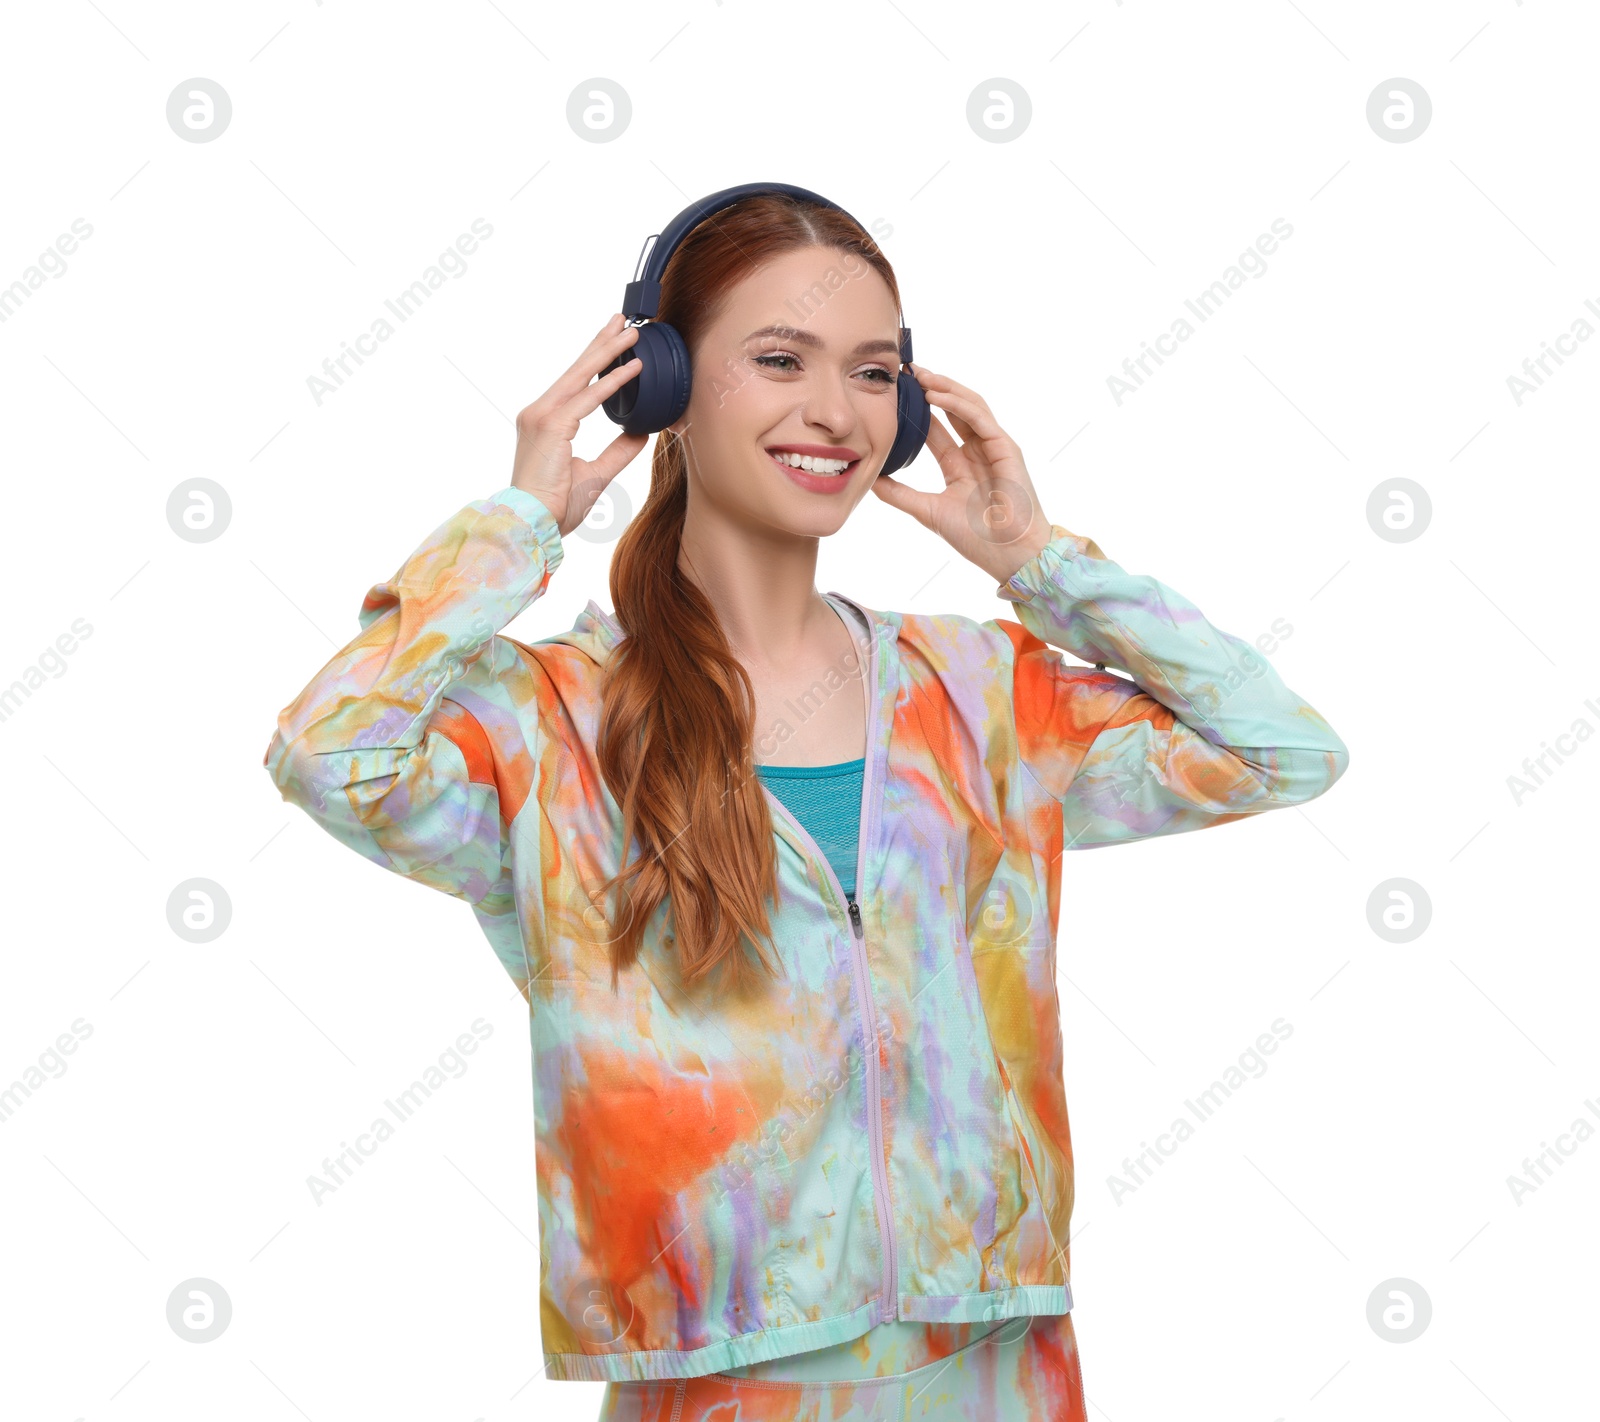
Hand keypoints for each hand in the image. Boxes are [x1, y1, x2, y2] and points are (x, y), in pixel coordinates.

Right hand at [511, 313, 649, 536]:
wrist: (532, 524)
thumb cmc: (556, 505)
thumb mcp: (596, 474)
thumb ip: (618, 451)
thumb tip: (641, 432)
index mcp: (546, 421)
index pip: (574, 382)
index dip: (594, 359)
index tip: (612, 340)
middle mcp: (540, 412)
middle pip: (576, 369)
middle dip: (601, 342)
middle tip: (623, 320)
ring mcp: (542, 416)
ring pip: (581, 376)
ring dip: (609, 353)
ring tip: (632, 334)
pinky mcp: (551, 427)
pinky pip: (587, 400)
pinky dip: (611, 384)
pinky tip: (632, 370)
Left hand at [870, 365, 1059, 585]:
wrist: (1008, 554)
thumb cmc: (976, 537)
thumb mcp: (927, 511)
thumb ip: (899, 494)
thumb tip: (871, 479)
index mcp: (960, 465)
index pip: (937, 428)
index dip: (918, 410)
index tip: (896, 393)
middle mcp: (977, 451)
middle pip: (954, 409)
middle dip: (931, 388)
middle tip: (906, 372)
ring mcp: (993, 447)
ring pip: (968, 405)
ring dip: (944, 388)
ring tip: (919, 376)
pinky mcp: (1006, 447)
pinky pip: (979, 418)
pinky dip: (957, 404)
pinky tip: (935, 396)